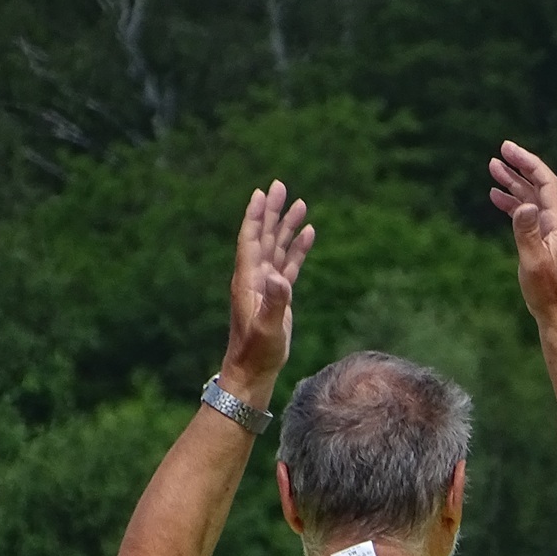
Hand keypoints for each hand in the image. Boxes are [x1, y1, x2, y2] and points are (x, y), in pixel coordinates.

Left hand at [223, 180, 314, 396]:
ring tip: (300, 205)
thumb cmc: (258, 351)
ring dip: (287, 226)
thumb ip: (274, 302)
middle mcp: (255, 277)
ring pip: (278, 247)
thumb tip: (279, 277)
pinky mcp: (278, 295)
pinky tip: (308, 234)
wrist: (253, 370)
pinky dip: (297, 248)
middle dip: (272, 211)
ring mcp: (267, 285)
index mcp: (248, 280)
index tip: (262, 193)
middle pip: (264, 236)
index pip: (251, 239)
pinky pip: (289, 264)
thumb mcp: (267, 327)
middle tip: (281, 186)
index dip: (256, 216)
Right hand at [489, 141, 556, 321]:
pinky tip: (497, 198)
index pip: (547, 183)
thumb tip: (523, 205)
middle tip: (499, 151)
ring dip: (514, 183)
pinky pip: (530, 214)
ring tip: (492, 169)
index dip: (528, 163)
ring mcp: (554, 232)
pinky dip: (514, 204)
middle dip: (520, 167)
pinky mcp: (547, 241)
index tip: (508, 149)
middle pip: (540, 186)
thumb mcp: (534, 262)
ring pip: (533, 199)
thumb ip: (527, 232)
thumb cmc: (547, 292)